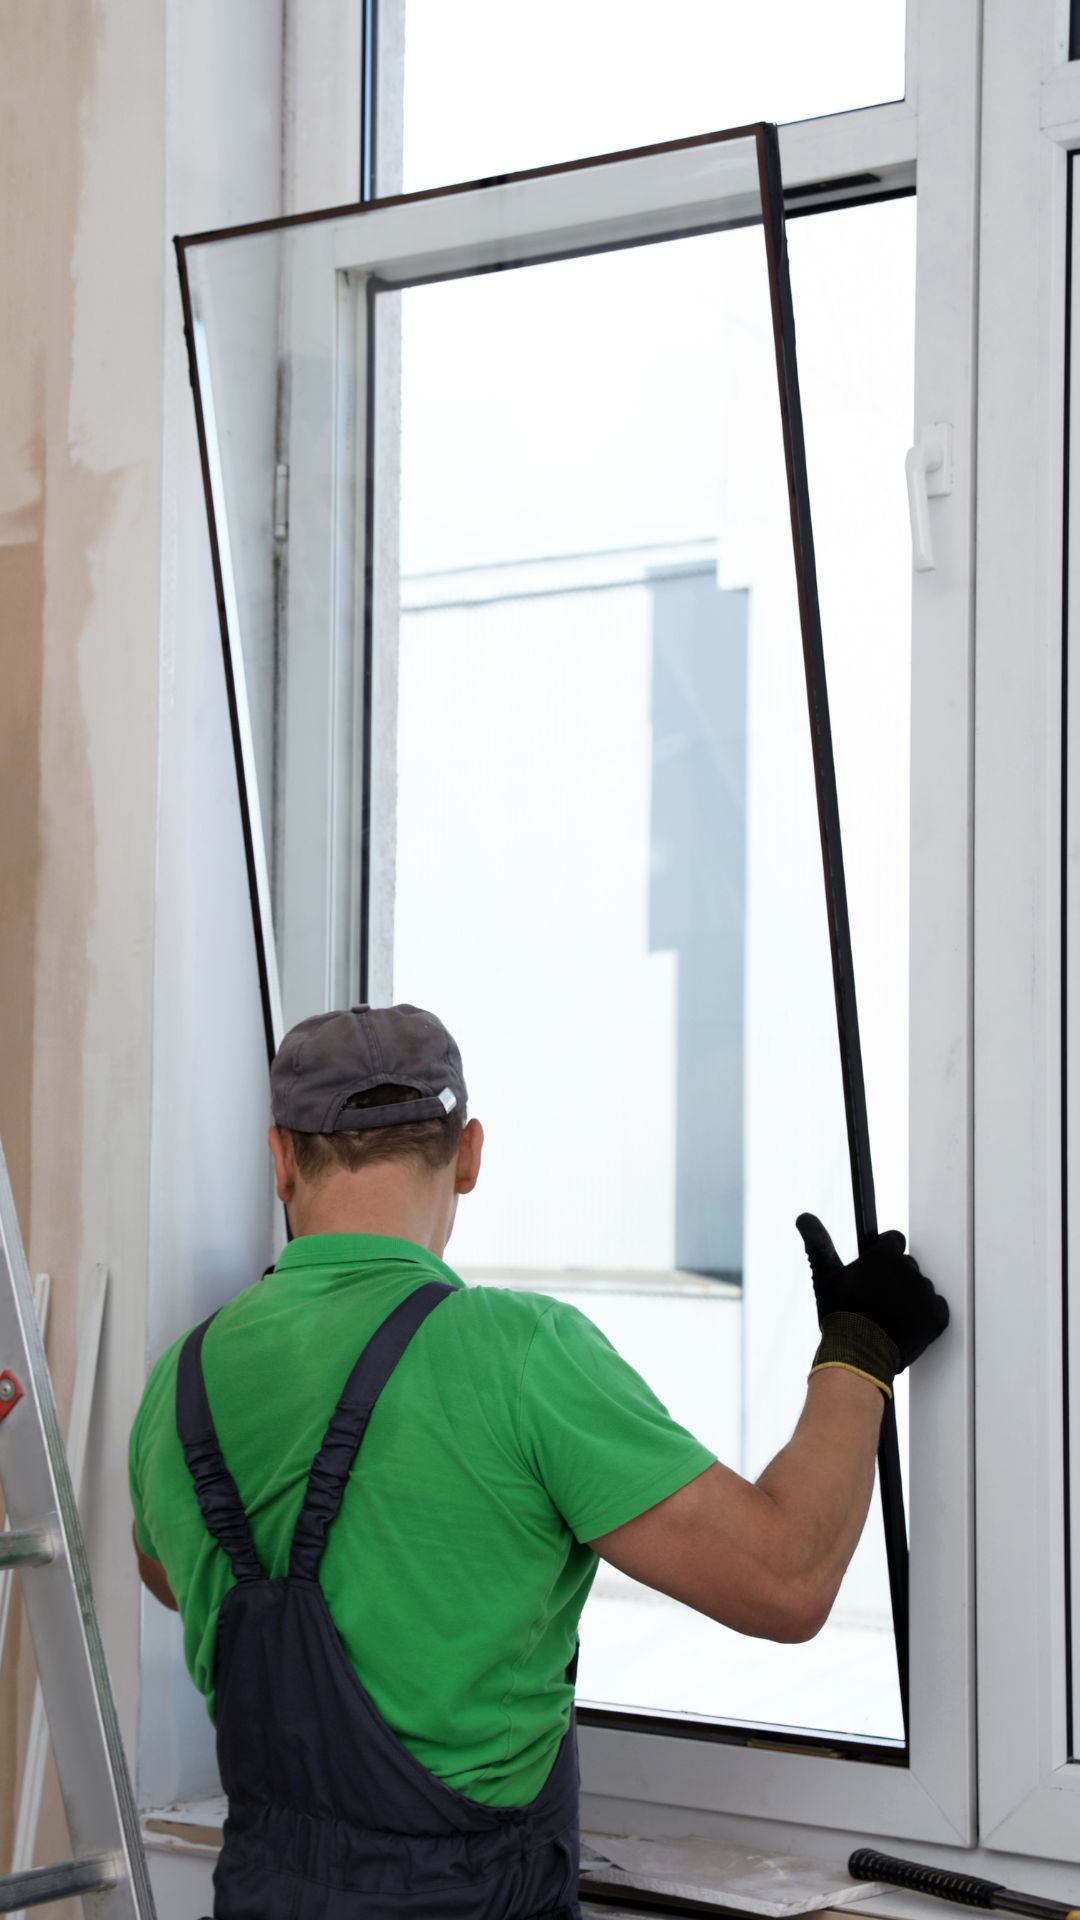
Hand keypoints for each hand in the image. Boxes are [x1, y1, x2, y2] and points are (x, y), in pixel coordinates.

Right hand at [796, 1214, 949, 1395]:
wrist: (858, 1355)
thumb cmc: (841, 1316)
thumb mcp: (826, 1276)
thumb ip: (818, 1243)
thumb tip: (804, 1217)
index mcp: (883, 1256)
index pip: (894, 1240)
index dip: (884, 1254)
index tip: (876, 1270)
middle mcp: (908, 1270)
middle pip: (907, 1265)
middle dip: (896, 1278)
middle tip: (878, 1299)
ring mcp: (924, 1293)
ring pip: (921, 1287)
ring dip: (910, 1297)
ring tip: (890, 1316)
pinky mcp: (936, 1316)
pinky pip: (937, 1308)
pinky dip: (926, 1316)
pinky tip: (907, 1324)